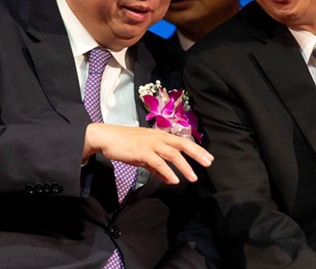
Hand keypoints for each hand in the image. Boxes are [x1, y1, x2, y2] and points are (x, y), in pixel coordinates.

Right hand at [83, 123, 213, 184]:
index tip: (208, 158)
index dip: (196, 149)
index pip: (182, 141)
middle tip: (208, 163)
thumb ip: (157, 168)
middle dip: (197, 154)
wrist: (107, 138)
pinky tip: (174, 180)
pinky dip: (167, 171)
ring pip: (172, 154)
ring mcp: (150, 143)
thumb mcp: (144, 156)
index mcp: (160, 136)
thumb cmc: (126, 145)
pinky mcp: (142, 151)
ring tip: (193, 178)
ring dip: (185, 166)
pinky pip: (158, 162)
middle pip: (182, 144)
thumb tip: (171, 180)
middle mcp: (158, 137)